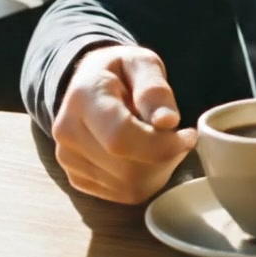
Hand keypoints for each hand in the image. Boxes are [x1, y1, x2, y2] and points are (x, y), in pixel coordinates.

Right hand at [51, 44, 197, 204]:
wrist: (88, 84)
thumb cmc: (120, 71)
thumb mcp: (141, 62)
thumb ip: (154, 88)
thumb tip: (167, 122)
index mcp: (83, 97)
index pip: (121, 137)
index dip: (161, 144)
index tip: (188, 135)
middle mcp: (67, 132)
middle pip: (128, 169)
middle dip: (165, 158)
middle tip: (178, 137)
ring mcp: (69, 159)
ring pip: (128, 187)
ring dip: (159, 170)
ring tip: (161, 142)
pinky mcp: (76, 177)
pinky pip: (122, 194)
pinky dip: (145, 179)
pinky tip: (146, 155)